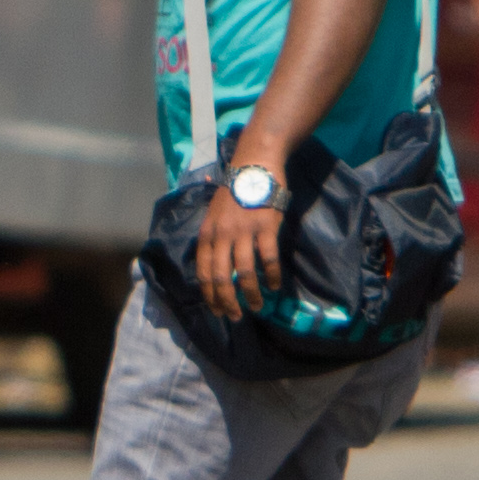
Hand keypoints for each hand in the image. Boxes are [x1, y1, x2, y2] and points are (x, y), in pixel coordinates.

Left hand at [196, 166, 285, 318]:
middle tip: (235, 316)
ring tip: (257, 306)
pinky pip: (268, 260)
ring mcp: (244, 231)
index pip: (204, 272)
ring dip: (251, 295)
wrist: (254, 163)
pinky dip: (272, 276)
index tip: (217, 310)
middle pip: (221, 278)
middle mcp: (222, 235)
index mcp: (208, 233)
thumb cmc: (234, 188)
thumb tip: (212, 263)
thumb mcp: (213, 211)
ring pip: (245, 273)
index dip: (210, 295)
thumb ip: (213, 236)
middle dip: (227, 302)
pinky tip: (274, 285)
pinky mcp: (266, 227)